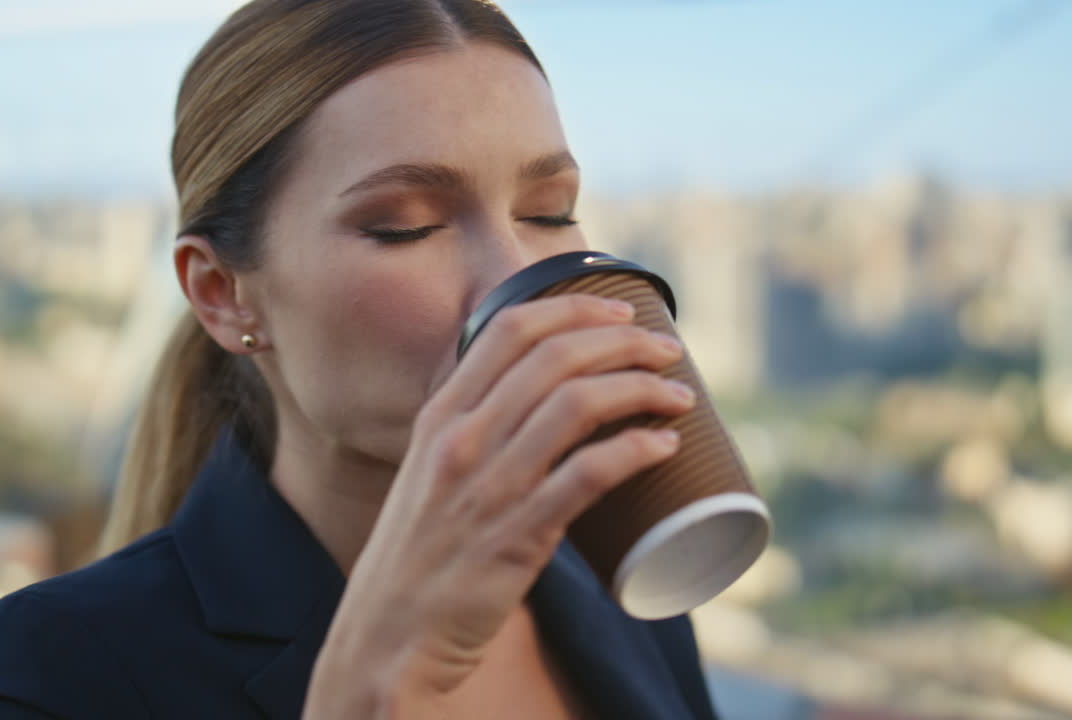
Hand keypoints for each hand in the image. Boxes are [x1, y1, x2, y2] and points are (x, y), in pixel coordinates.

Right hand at [306, 294, 693, 718]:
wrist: (391, 634)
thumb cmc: (423, 551)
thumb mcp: (431, 471)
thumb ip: (475, 432)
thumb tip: (543, 400)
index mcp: (440, 415)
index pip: (510, 329)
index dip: (575, 308)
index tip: (622, 308)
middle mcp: (460, 439)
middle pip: (555, 358)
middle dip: (624, 341)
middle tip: (667, 351)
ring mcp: (488, 486)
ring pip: (576, 405)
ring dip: (641, 390)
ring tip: (680, 397)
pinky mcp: (516, 536)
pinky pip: (587, 475)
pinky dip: (633, 452)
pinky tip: (663, 448)